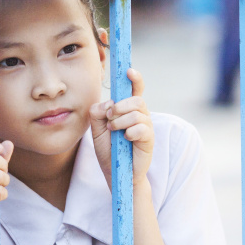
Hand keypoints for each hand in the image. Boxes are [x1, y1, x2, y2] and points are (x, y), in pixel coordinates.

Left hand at [90, 68, 152, 187]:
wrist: (116, 174)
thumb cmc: (108, 151)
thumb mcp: (96, 130)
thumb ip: (97, 113)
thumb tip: (107, 104)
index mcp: (127, 110)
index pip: (135, 89)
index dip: (135, 78)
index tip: (129, 71)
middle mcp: (139, 115)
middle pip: (136, 99)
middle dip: (120, 106)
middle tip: (110, 119)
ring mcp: (146, 126)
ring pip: (137, 112)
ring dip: (121, 121)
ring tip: (114, 131)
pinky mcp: (149, 139)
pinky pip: (141, 127)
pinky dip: (129, 132)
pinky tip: (125, 139)